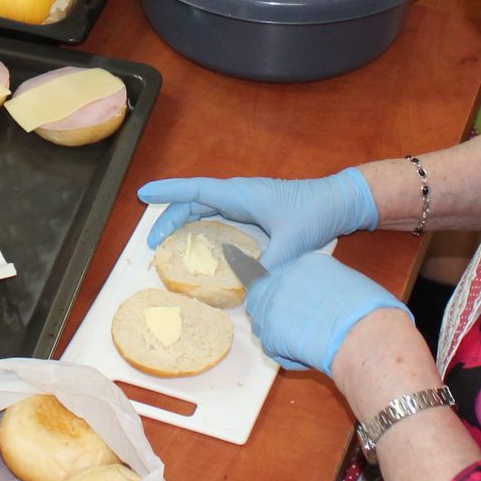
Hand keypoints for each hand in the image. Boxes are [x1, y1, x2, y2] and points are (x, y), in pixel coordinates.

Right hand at [135, 168, 376, 269]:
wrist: (338, 202)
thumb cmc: (315, 213)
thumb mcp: (292, 243)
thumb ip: (268, 265)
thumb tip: (247, 289)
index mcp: (241, 194)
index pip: (196, 191)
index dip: (168, 193)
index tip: (143, 195)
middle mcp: (238, 195)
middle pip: (193, 201)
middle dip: (168, 217)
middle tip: (152, 243)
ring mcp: (245, 202)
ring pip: (204, 207)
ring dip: (183, 221)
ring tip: (165, 242)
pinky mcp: (253, 211)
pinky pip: (217, 215)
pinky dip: (200, 225)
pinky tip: (196, 243)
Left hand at [245, 248, 402, 372]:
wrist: (363, 334)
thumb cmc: (369, 313)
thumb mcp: (349, 282)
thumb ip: (326, 286)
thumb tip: (322, 301)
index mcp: (307, 263)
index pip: (284, 278)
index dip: (291, 298)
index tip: (302, 311)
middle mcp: (285, 278)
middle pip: (264, 296)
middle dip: (275, 313)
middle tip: (296, 329)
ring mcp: (274, 303)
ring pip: (263, 323)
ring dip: (279, 335)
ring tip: (306, 345)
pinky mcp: (269, 331)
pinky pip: (271, 348)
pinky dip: (288, 357)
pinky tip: (308, 357)